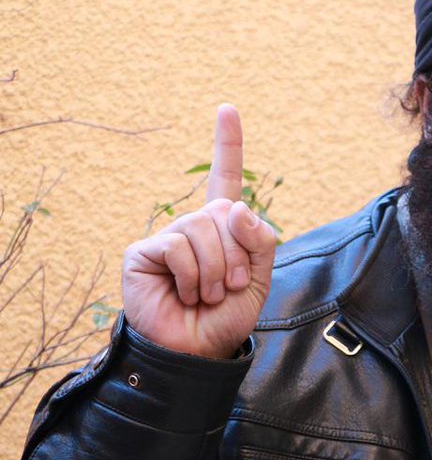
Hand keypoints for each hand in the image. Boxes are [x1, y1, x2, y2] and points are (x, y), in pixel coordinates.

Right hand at [122, 105, 276, 358]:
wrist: (197, 350)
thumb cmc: (226, 317)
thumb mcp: (258, 279)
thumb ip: (259, 241)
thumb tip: (234, 206)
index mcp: (223, 228)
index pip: (226, 179)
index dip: (228, 145)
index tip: (227, 109)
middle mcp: (194, 226)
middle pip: (225, 213)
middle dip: (237, 254)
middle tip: (229, 287)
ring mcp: (167, 236)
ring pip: (203, 229)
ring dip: (216, 270)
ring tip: (207, 295)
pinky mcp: (143, 251)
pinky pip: (178, 246)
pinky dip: (192, 275)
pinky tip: (185, 294)